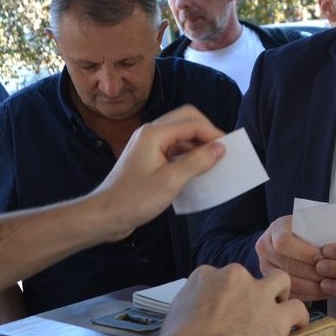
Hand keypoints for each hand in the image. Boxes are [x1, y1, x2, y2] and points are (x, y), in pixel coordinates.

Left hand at [92, 105, 225, 239]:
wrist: (105, 215)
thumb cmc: (135, 199)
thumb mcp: (171, 181)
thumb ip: (197, 162)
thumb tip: (220, 148)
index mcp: (154, 133)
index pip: (191, 123)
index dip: (213, 133)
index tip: (230, 149)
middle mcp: (150, 133)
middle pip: (186, 120)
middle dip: (206, 132)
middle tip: (222, 150)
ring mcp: (147, 145)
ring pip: (179, 134)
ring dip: (197, 143)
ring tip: (213, 160)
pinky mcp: (147, 158)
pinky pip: (173, 147)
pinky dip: (187, 154)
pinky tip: (196, 169)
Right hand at [155, 264, 308, 335]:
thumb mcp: (176, 314)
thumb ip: (193, 305)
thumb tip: (200, 313)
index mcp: (205, 276)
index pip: (217, 278)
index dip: (222, 295)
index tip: (222, 309)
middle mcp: (233, 276)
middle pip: (248, 277)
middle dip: (250, 290)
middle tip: (248, 310)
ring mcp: (257, 293)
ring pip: (280, 281)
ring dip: (280, 293)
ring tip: (279, 308)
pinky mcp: (276, 315)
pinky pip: (297, 308)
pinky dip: (299, 317)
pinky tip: (298, 325)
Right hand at [255, 215, 325, 300]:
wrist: (297, 238)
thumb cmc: (309, 230)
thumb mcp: (312, 223)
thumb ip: (319, 230)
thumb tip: (335, 245)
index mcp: (275, 230)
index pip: (284, 242)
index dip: (304, 252)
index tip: (322, 257)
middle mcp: (266, 249)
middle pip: (287, 264)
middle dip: (312, 272)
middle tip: (331, 275)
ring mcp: (266, 267)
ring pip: (288, 281)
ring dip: (312, 286)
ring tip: (330, 284)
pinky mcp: (273, 283)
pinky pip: (290, 293)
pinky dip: (309, 295)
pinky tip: (323, 292)